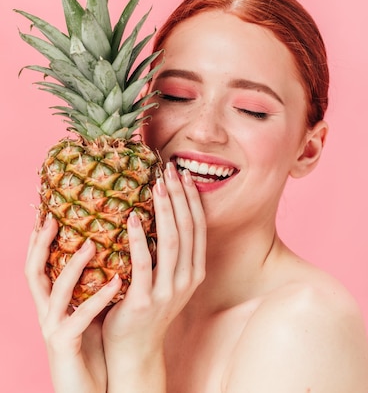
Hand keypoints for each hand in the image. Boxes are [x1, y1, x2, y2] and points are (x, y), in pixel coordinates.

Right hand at [25, 215, 121, 392]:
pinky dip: (98, 298)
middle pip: (33, 272)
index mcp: (52, 303)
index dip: (40, 238)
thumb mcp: (89, 311)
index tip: (49, 209)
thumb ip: (92, 283)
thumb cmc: (92, 348)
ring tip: (92, 243)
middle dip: (40, 244)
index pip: (40, 264)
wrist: (88, 392)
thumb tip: (110, 249)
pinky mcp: (65, 345)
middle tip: (54, 217)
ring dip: (73, 265)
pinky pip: (80, 318)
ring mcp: (53, 328)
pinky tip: (117, 282)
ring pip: (56, 291)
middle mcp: (47, 312)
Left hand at [102, 163, 206, 390]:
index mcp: (194, 271)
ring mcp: (168, 291)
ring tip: (156, 184)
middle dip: (180, 195)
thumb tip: (161, 208)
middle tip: (169, 168)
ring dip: (165, 209)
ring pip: (171, 241)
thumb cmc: (146, 307)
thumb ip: (169, 251)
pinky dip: (138, 238)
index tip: (182, 173)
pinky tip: (132, 217)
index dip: (192, 198)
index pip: (198, 226)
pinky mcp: (144, 301)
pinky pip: (143, 263)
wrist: (134, 351)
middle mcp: (186, 279)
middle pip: (187, 228)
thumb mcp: (167, 279)